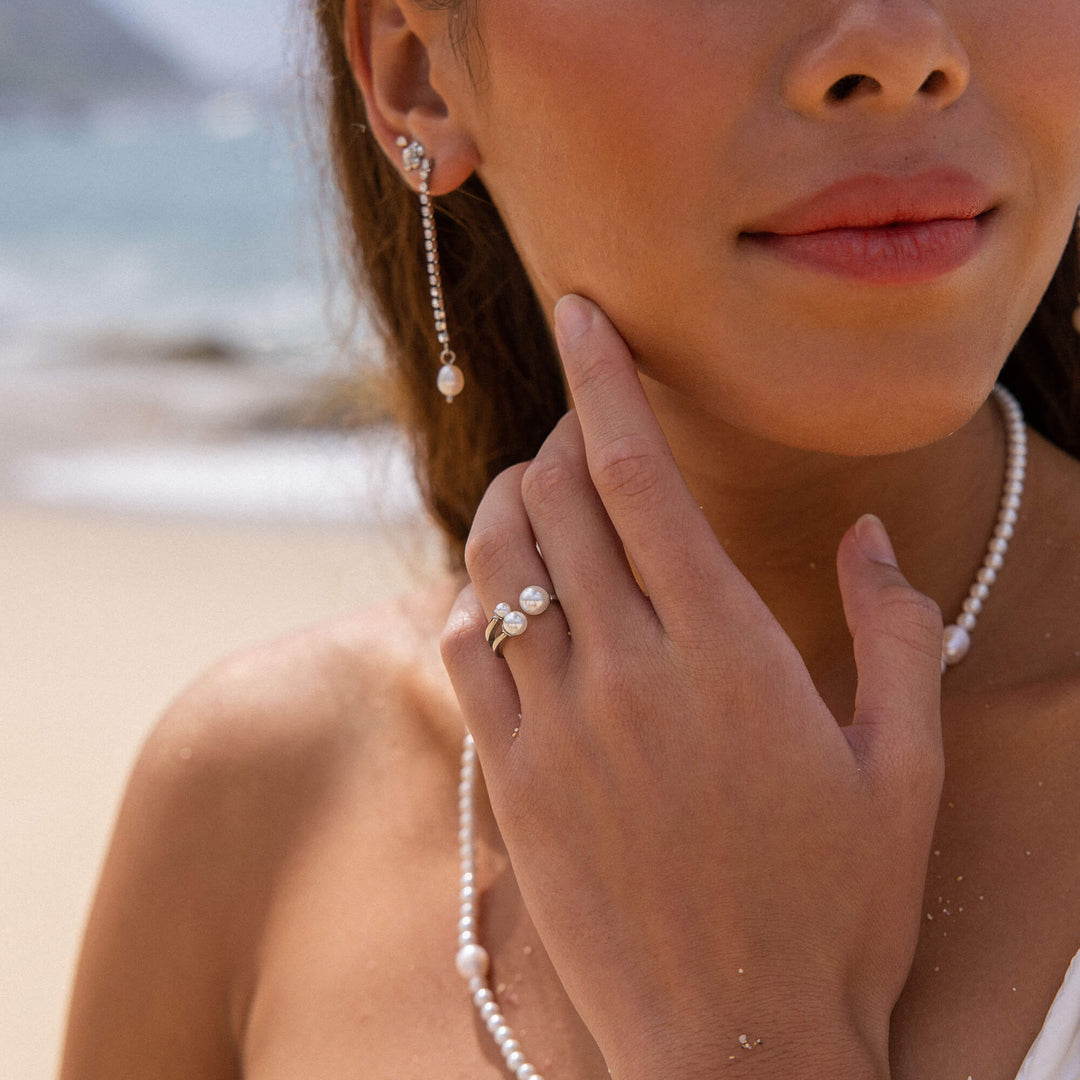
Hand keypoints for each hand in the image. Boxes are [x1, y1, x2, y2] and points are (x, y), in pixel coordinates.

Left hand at [441, 295, 943, 1078]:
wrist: (734, 1047)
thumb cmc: (834, 912)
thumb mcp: (902, 770)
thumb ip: (893, 635)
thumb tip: (869, 538)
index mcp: (726, 654)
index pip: (640, 476)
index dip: (606, 380)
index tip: (582, 315)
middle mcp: (625, 674)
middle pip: (558, 500)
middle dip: (561, 433)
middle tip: (581, 418)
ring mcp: (554, 727)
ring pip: (497, 563)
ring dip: (509, 501)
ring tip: (537, 486)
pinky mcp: (511, 780)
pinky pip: (464, 650)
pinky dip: (474, 595)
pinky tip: (501, 591)